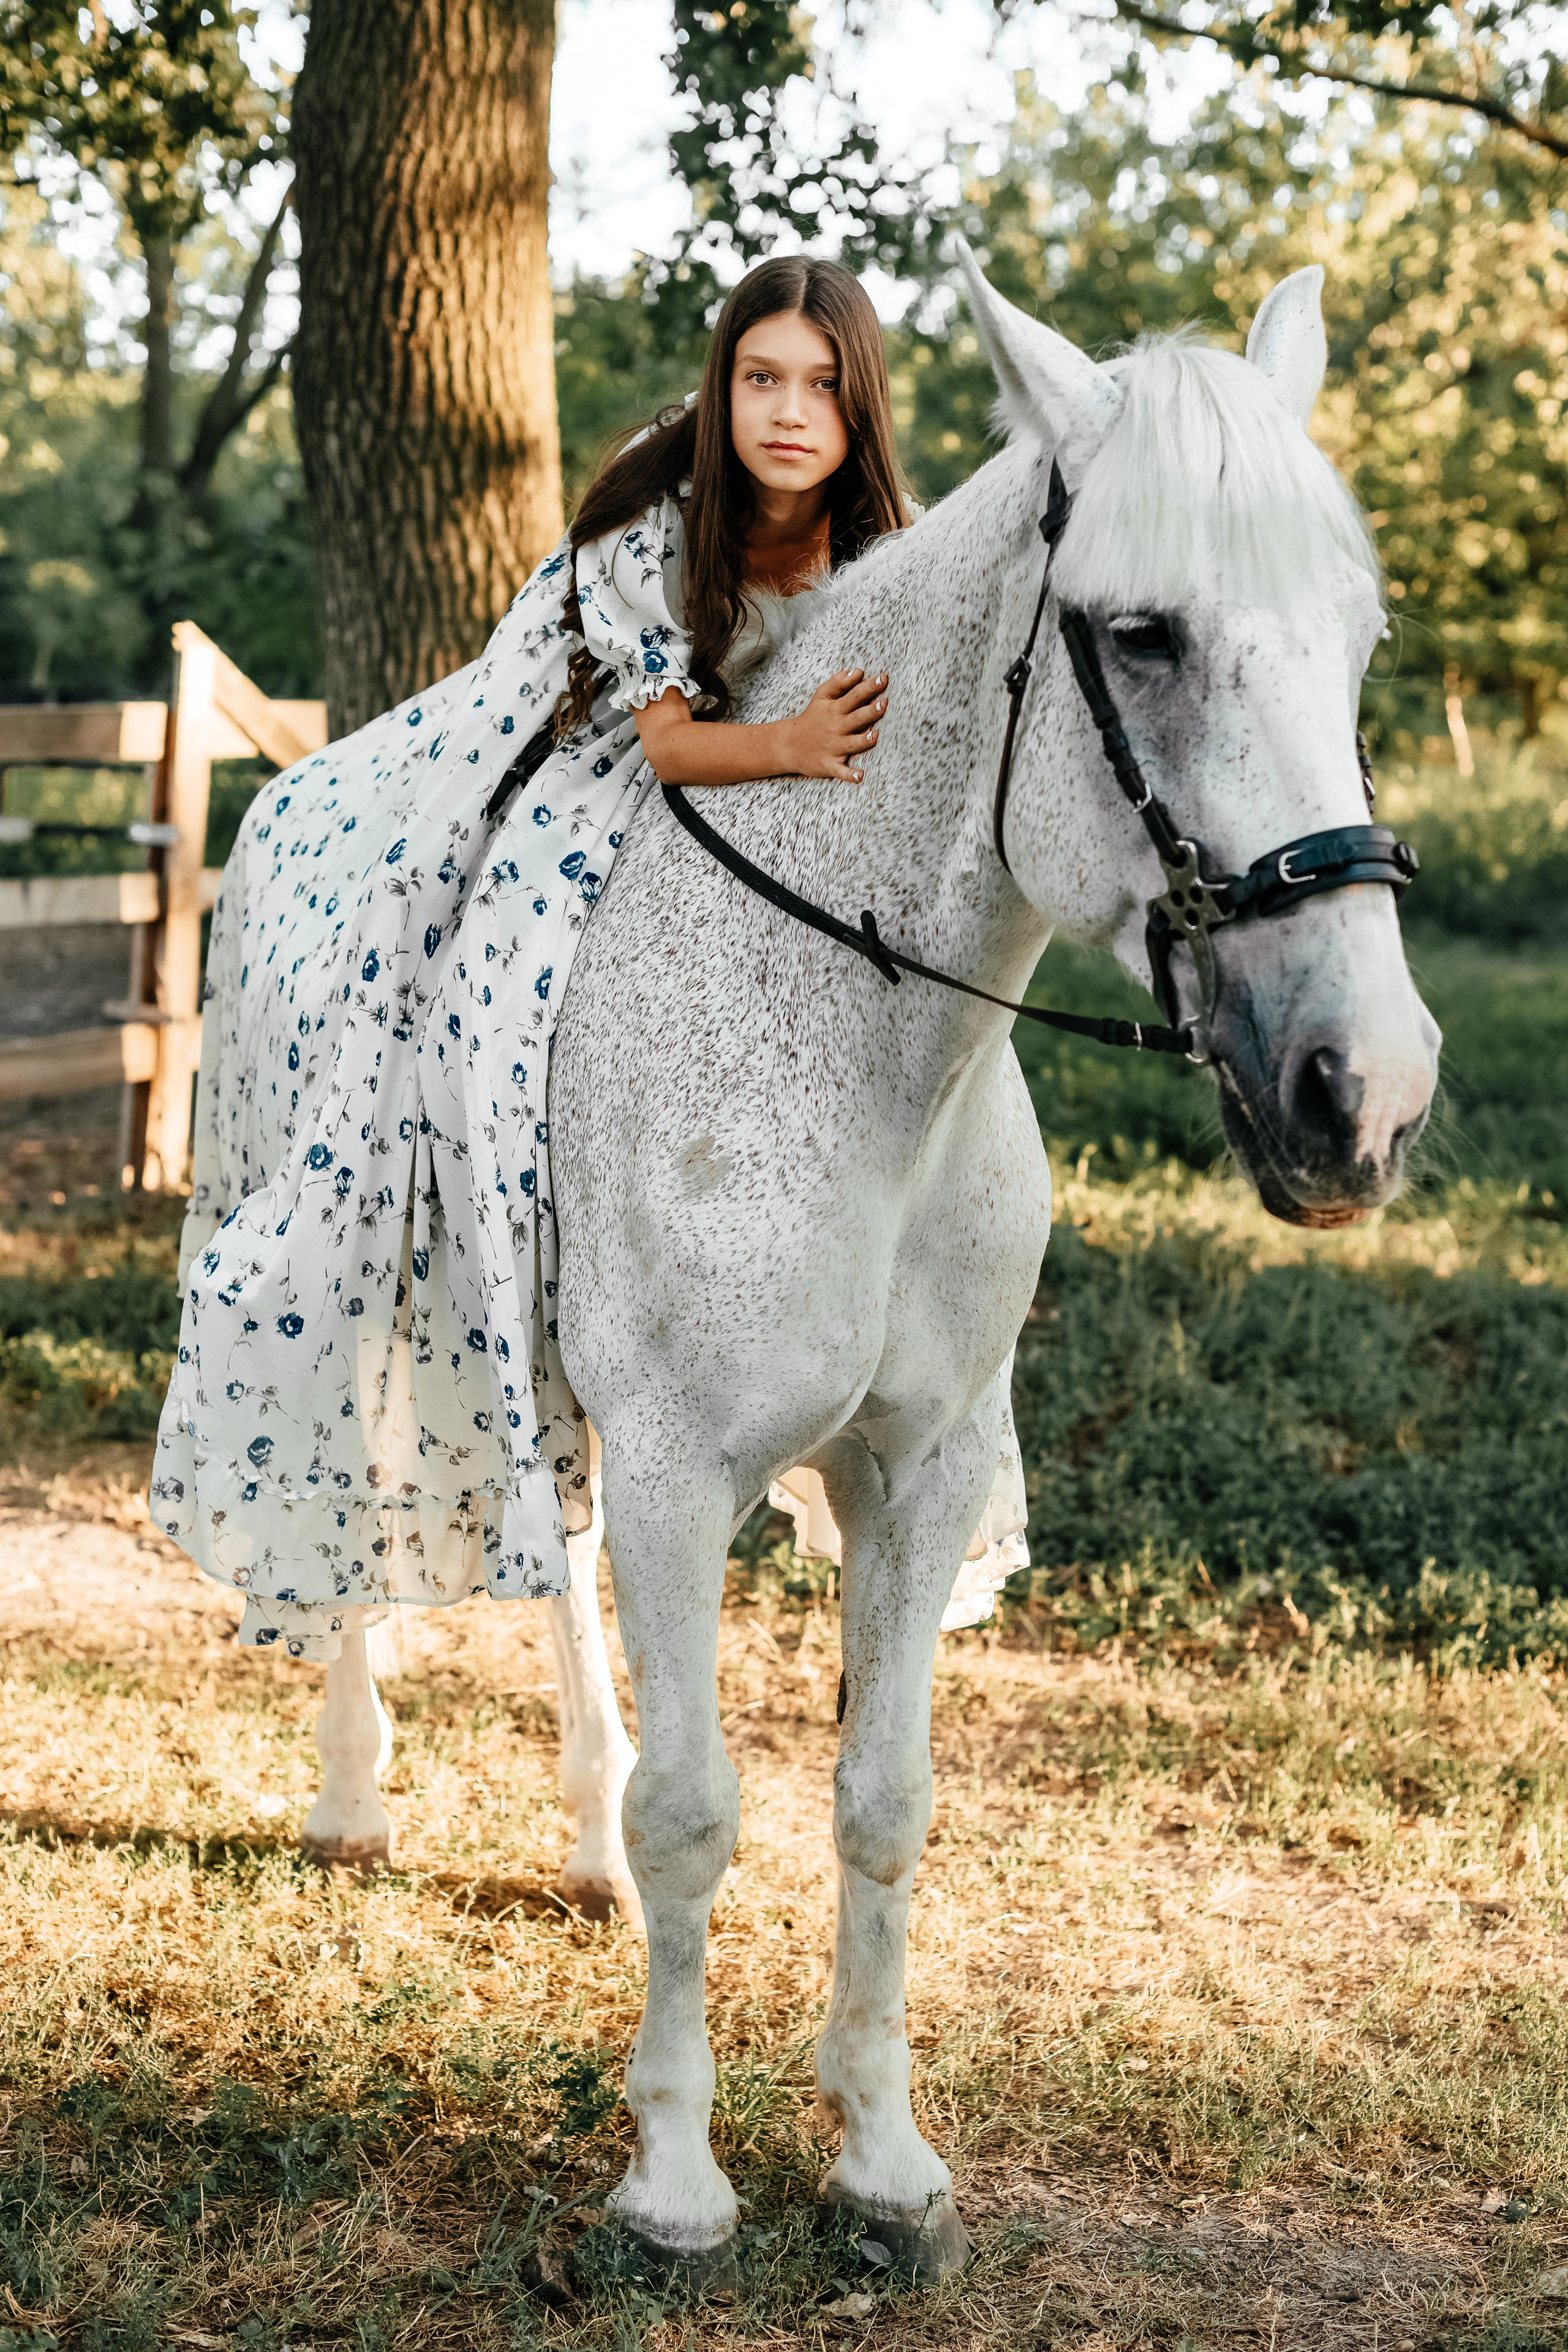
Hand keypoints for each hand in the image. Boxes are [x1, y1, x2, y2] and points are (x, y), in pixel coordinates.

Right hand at [783, 668, 888, 783]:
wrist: (788, 745)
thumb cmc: (811, 718)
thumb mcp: (821, 697)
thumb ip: (839, 683)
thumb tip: (858, 671)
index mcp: (836, 710)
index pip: (855, 695)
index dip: (869, 687)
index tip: (883, 678)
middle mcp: (836, 728)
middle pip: (856, 718)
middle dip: (870, 711)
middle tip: (885, 703)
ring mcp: (833, 747)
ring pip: (852, 744)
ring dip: (864, 741)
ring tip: (876, 736)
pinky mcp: (829, 765)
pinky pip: (840, 771)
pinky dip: (849, 775)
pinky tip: (860, 776)